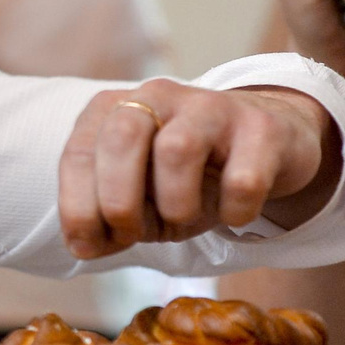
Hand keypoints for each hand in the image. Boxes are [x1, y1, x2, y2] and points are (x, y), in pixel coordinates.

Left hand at [60, 79, 340, 257]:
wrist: (267, 145)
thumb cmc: (189, 178)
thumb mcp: (141, 199)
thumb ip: (108, 221)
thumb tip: (83, 248)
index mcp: (115, 110)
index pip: (78, 154)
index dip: (77, 209)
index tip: (88, 246)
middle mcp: (158, 96)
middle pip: (121, 137)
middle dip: (117, 200)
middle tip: (132, 235)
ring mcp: (212, 106)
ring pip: (177, 150)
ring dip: (175, 205)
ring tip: (185, 219)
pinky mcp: (262, 128)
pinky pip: (242, 179)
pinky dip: (234, 211)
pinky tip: (233, 214)